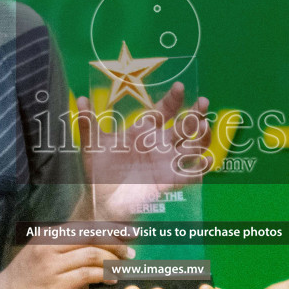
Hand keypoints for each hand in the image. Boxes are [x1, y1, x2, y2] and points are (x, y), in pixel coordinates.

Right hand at [0, 241, 129, 288]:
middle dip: (116, 242)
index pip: (85, 226)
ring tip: (123, 267)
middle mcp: (49, 246)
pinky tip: (111, 279)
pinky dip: (103, 275)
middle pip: (92, 236)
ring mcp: (51, 265)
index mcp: (47, 235)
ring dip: (113, 260)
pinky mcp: (55, 284)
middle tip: (130, 250)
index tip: (127, 233)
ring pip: (92, 254)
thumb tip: (92, 248)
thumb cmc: (21, 282)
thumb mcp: (38, 256)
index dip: (109, 229)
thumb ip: (60, 248)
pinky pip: (87, 274)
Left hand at [76, 82, 211, 221]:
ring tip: (204, 126)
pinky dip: (202, 167)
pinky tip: (208, 160)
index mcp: (144, 132)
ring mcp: (166, 162)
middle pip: (185, 126)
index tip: (179, 87)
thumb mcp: (93, 145)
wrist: (101, 201)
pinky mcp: (170, 180)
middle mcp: (159, 144)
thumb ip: (88, 122)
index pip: (163, 111)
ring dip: (202, 136)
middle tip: (203, 102)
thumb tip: (80, 99)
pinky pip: (191, 173)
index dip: (173, 99)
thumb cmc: (99, 171)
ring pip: (193, 146)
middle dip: (196, 114)